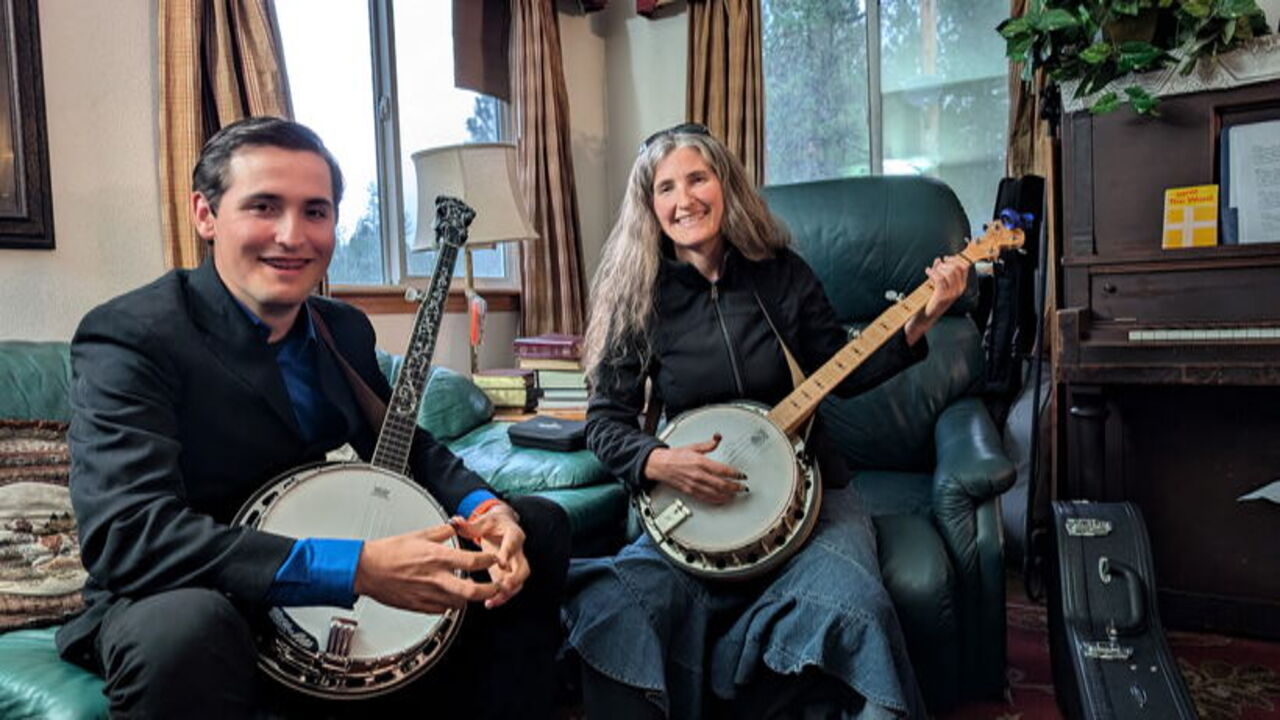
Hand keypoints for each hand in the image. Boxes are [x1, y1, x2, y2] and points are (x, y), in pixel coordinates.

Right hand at [354, 523, 500, 613]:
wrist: (366, 570)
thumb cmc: (388, 552)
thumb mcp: (419, 534)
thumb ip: (441, 532)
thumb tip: (455, 527)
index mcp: (437, 557)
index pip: (474, 561)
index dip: (490, 561)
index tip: (495, 560)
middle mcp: (436, 578)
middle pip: (473, 591)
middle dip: (490, 590)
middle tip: (497, 586)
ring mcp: (428, 594)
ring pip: (459, 603)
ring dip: (468, 598)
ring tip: (470, 591)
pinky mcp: (419, 606)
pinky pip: (442, 610)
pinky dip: (449, 605)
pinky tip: (448, 596)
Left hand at [449, 504, 528, 609]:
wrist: (500, 527)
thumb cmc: (494, 525)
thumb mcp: (483, 522)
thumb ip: (469, 525)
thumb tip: (455, 522)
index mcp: (513, 534)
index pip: (514, 543)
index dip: (508, 553)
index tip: (501, 562)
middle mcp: (517, 551)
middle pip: (523, 567)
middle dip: (515, 578)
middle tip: (504, 585)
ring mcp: (514, 565)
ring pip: (518, 581)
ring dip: (508, 592)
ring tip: (493, 599)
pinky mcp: (508, 574)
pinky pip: (509, 588)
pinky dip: (501, 596)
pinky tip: (490, 602)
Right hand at [643, 433, 746, 504]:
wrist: (660, 465)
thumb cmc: (674, 456)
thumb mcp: (693, 447)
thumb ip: (708, 444)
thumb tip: (718, 438)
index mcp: (700, 462)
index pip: (723, 470)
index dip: (735, 474)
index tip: (742, 475)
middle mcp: (698, 475)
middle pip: (722, 484)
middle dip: (735, 487)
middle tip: (743, 487)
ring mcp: (694, 485)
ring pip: (715, 493)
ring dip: (728, 495)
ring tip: (736, 494)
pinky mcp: (690, 491)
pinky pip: (706, 498)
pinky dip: (716, 500)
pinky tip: (722, 499)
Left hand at [905, 255, 968, 344]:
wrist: (925, 316)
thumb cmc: (931, 300)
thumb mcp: (938, 283)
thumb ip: (940, 271)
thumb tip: (939, 260)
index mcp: (960, 286)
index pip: (964, 267)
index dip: (955, 260)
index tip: (947, 258)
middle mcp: (958, 290)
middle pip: (956, 268)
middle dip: (946, 264)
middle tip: (937, 266)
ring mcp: (951, 293)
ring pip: (949, 272)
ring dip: (939, 268)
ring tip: (931, 271)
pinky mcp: (942, 296)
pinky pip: (940, 278)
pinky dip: (933, 273)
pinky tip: (928, 272)